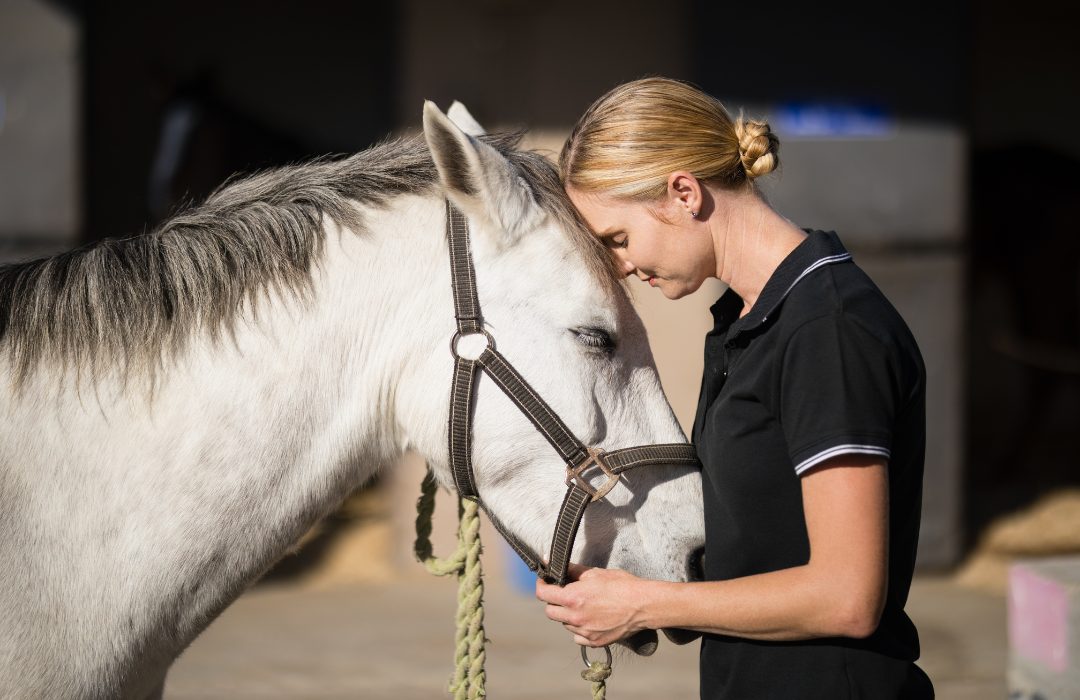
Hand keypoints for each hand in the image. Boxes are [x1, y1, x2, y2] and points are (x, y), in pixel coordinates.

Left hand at [535, 563, 651, 646]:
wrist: (643, 605)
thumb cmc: (621, 585)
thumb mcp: (595, 572)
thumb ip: (571, 569)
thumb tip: (551, 560)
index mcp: (573, 598)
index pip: (543, 594)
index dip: (542, 585)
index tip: (546, 581)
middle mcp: (575, 618)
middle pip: (550, 612)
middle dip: (553, 601)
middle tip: (564, 593)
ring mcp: (584, 632)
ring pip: (565, 624)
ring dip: (568, 615)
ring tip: (584, 605)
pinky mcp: (594, 641)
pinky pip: (578, 637)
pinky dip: (580, 629)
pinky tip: (591, 619)